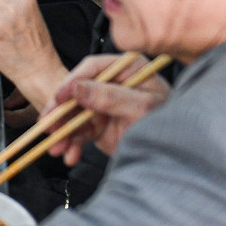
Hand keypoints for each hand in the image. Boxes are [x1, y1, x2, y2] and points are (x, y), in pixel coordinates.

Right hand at [46, 54, 171, 162]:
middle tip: (48, 126)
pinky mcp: (100, 125)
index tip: (58, 98)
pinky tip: (70, 155)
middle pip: (77, 92)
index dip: (72, 82)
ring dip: (63, 133)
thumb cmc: (169, 125)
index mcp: (127, 69)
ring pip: (74, 115)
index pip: (92, 68)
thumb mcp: (141, 108)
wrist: (177, 157)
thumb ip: (111, 97)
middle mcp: (113, 84)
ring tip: (56, 149)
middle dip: (61, 113)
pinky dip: (72, 144)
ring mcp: (105, 105)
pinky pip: (80, 133)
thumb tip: (78, 89)